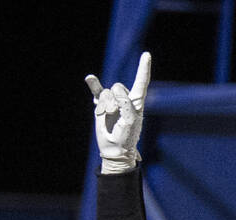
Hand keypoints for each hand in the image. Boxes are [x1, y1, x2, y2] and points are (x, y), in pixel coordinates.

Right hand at [85, 51, 150, 173]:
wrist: (114, 148)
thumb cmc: (126, 136)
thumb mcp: (130, 121)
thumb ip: (126, 104)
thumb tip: (115, 90)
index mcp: (136, 101)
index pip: (141, 82)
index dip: (143, 68)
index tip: (146, 55)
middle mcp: (124, 98)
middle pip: (118, 87)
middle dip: (115, 101)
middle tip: (116, 115)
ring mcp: (112, 100)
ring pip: (106, 92)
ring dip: (106, 105)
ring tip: (109, 116)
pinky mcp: (101, 104)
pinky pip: (96, 91)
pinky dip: (93, 84)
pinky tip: (89, 78)